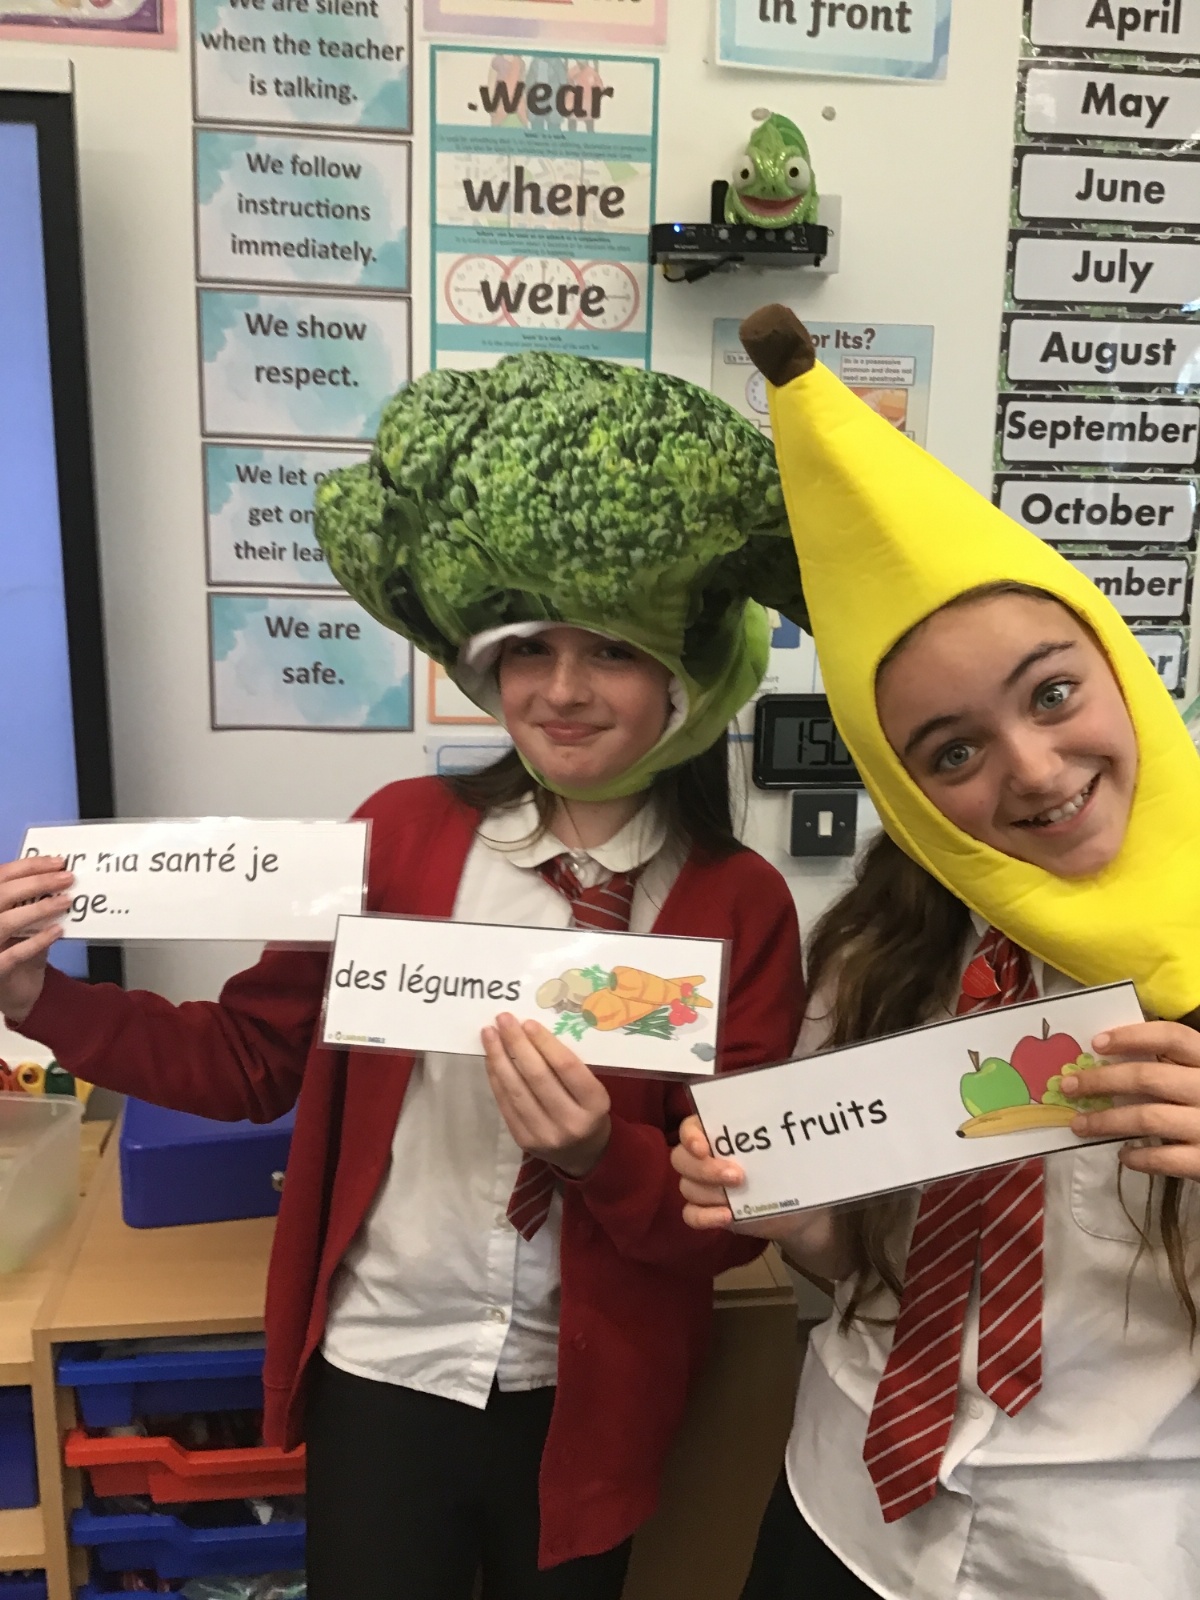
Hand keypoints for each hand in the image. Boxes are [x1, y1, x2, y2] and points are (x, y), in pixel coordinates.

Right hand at [0, 856, 71, 1023]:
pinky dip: (37, 941)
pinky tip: (57, 931)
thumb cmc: (18, 950)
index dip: (28, 866)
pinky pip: (13, 955)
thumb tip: (59, 876)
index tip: (56, 862)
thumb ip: (33, 901)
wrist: (15, 992)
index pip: (1, 877)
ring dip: (39, 909)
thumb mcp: (24, 921)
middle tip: (67, 878)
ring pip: (5, 921)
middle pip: (2, 894)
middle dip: (37, 883)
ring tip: (66, 901)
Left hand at [482, 1015, 611, 1178]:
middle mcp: (571, 1122)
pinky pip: (505, 1104)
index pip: (566, 1067)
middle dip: (517, 1044)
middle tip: (503, 1019)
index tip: (527, 1022)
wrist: (584, 1154)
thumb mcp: (592, 1089)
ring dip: (499, 1058)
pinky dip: (496, 1078)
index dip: (545, 1043)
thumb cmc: (588, 1109)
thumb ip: (569, 1066)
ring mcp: (545, 1134)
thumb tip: (531, 1031)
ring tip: (489, 1034)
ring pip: (516, 1090)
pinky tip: (491, 1058)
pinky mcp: (524, 1141)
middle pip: (538, 1077)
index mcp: (595, 1104)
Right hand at [672, 1114, 812, 1239]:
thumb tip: (774, 1124)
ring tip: (738, 1196)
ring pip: (687, 1187)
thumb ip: (765, 1138)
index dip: (690, 1136)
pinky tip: (727, 1216)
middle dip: (705, 1169)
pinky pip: (691, 1215)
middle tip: (737, 1176)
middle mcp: (702, 1158)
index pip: (689, 1128)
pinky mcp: (706, 1212)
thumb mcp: (779, 1149)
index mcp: (715, 1134)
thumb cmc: (784, 1168)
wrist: (797, 1209)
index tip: (704, 1148)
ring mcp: (702, 1187)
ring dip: (711, 1193)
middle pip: (680, 1159)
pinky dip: (705, 1217)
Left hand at [1064, 1022, 1199, 1179]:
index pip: (1173, 1037)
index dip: (1132, 1036)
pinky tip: (1124, 1155)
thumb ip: (1177, 1067)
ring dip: (1106, 1121)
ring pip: (1148, 1117)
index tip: (1096, 1043)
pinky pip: (1165, 1159)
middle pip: (1149, 1077)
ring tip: (1080, 1125)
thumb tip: (1113, 1058)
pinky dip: (1139, 1157)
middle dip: (1102, 1081)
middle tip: (1068, 1086)